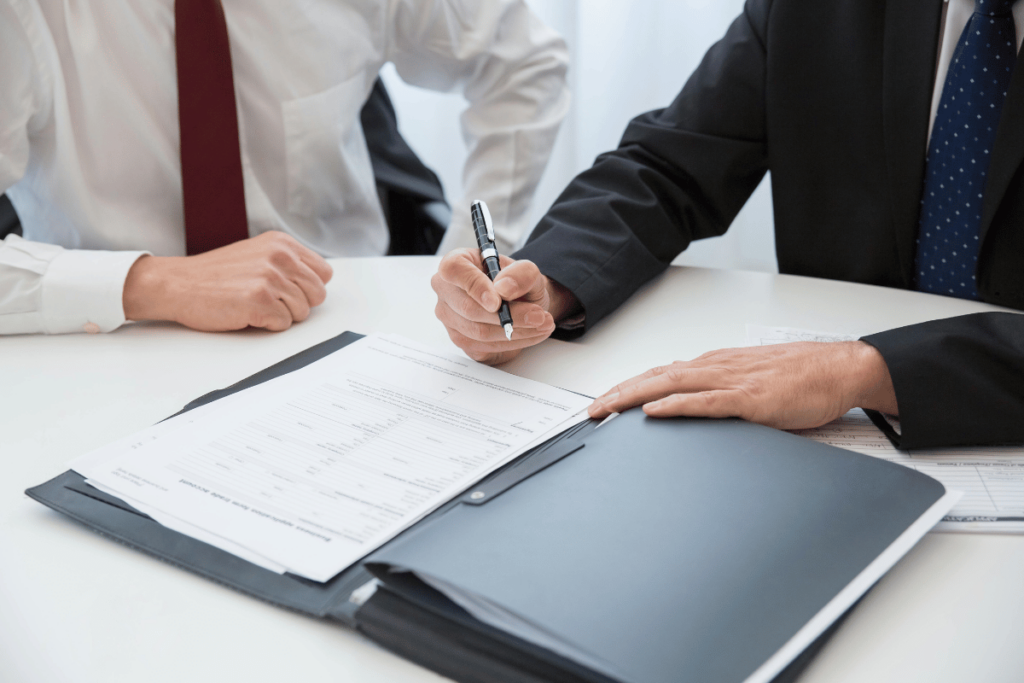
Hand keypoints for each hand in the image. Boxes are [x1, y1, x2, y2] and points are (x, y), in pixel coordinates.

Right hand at [123, 231, 332, 331]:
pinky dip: (267, 325)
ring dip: (280, 315)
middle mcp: (280, 257)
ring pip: (302, 312)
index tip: (289, 291)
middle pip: (317, 295)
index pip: (324, 274)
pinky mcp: (260, 300)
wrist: (178, 284)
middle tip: (271, 302)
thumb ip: (287, 263)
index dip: (309, 288)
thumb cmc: (215, 275)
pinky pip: (283, 324)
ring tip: (254, 305)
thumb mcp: (257, 254)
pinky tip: (247, 313)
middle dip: (298, 304)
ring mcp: (270, 278)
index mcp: (282, 244)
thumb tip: (316, 283)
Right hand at [431, 248, 578, 363]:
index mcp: (456, 264)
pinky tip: (531, 333)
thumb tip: (504, 289)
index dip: (475, 287)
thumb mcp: (528, 271)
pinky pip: (485, 347)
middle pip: (469, 308)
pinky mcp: (462, 341)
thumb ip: (520, 274)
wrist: (523, 302)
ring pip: (479, 332)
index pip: (453, 271)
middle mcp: (447, 291)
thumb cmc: (516, 283)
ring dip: (516, 331)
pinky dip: (513, 342)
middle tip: (539, 315)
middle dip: (509, 315)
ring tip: (542, 323)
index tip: (498, 301)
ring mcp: (451, 319)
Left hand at [588, 341, 897, 428]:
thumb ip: (721, 392)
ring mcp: (732, 381)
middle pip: (655, 377)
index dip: (628, 386)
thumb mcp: (751, 381)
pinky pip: (706, 402)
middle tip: (591, 411)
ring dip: (634, 397)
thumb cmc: (801, 378)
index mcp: (715, 364)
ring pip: (671, 385)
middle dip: (619, 394)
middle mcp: (716, 367)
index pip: (661, 373)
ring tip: (606, 409)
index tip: (603, 401)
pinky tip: (654, 411)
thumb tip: (692, 407)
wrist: (840, 369)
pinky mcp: (751, 399)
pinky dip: (676, 405)